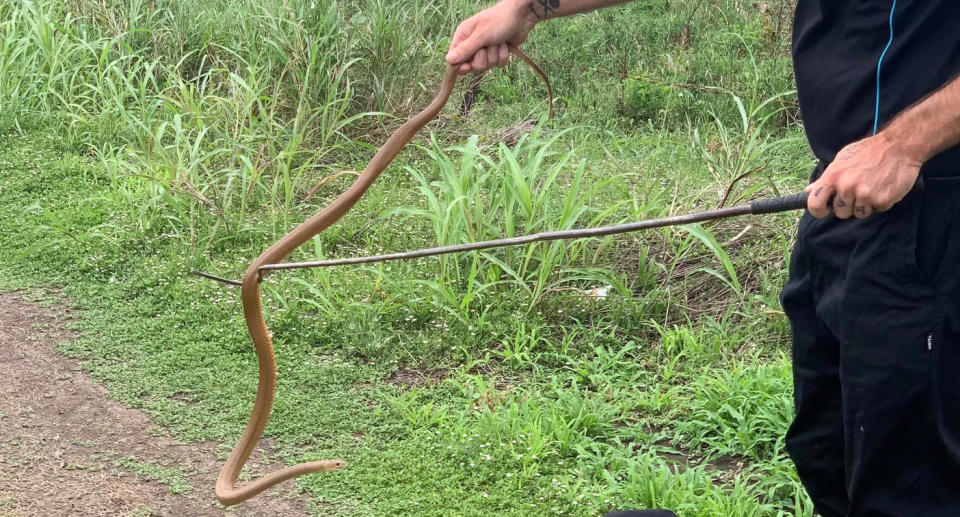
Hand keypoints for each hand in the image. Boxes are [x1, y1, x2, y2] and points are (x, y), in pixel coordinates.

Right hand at [446, 0, 537, 73]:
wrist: (521, 16)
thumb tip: (448, 60)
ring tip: (498, 42)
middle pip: (472, 65)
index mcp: (464, 36)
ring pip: (486, 66)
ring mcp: (486, 50)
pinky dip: (503, 56)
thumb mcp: (481, 35)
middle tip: (487, 47)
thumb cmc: (499, 20)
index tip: (468, 66)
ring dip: (495, 55)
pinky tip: (505, 45)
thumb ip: (465, 49)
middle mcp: (473, 44)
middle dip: (483, 59)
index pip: (455, 57)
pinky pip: (498, 64)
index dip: (461, 65)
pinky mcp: (497, 53)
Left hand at [805, 133, 923, 218]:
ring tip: (872, 186)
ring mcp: (864, 195)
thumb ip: (825, 178)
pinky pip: (877, 210)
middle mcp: (846, 187)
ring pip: (859, 213)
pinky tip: (883, 187)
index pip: (815, 204)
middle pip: (840, 213)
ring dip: (865, 205)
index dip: (818, 211)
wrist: (899, 146)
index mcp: (833, 177)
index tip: (825, 210)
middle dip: (848, 206)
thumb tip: (809, 191)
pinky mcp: (882, 200)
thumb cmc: (868, 151)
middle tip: (858, 191)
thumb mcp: (842, 160)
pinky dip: (880, 202)